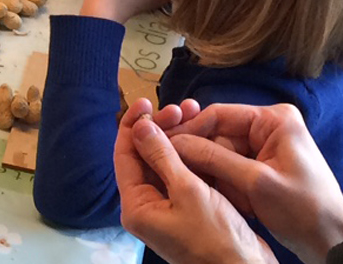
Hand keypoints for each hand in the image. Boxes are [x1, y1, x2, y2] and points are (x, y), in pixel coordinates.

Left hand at [117, 103, 279, 263]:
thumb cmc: (217, 239)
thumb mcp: (189, 192)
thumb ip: (163, 157)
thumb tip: (140, 127)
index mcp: (137, 206)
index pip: (125, 155)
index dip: (134, 126)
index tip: (148, 103)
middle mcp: (148, 206)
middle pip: (145, 156)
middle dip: (161, 128)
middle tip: (182, 108)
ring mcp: (169, 209)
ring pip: (167, 163)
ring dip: (180, 138)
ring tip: (196, 114)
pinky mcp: (190, 209)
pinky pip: (185, 175)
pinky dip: (194, 156)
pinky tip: (207, 138)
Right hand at [164, 103, 342, 263]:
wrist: (331, 242)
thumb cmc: (304, 210)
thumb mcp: (255, 183)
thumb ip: (212, 158)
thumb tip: (172, 142)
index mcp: (274, 120)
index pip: (218, 115)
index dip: (189, 131)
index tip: (162, 147)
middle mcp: (270, 127)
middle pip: (218, 136)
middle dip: (208, 162)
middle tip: (194, 181)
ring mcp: (267, 147)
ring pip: (222, 156)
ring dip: (220, 178)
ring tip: (231, 199)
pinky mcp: (264, 167)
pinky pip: (233, 169)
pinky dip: (230, 186)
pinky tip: (239, 203)